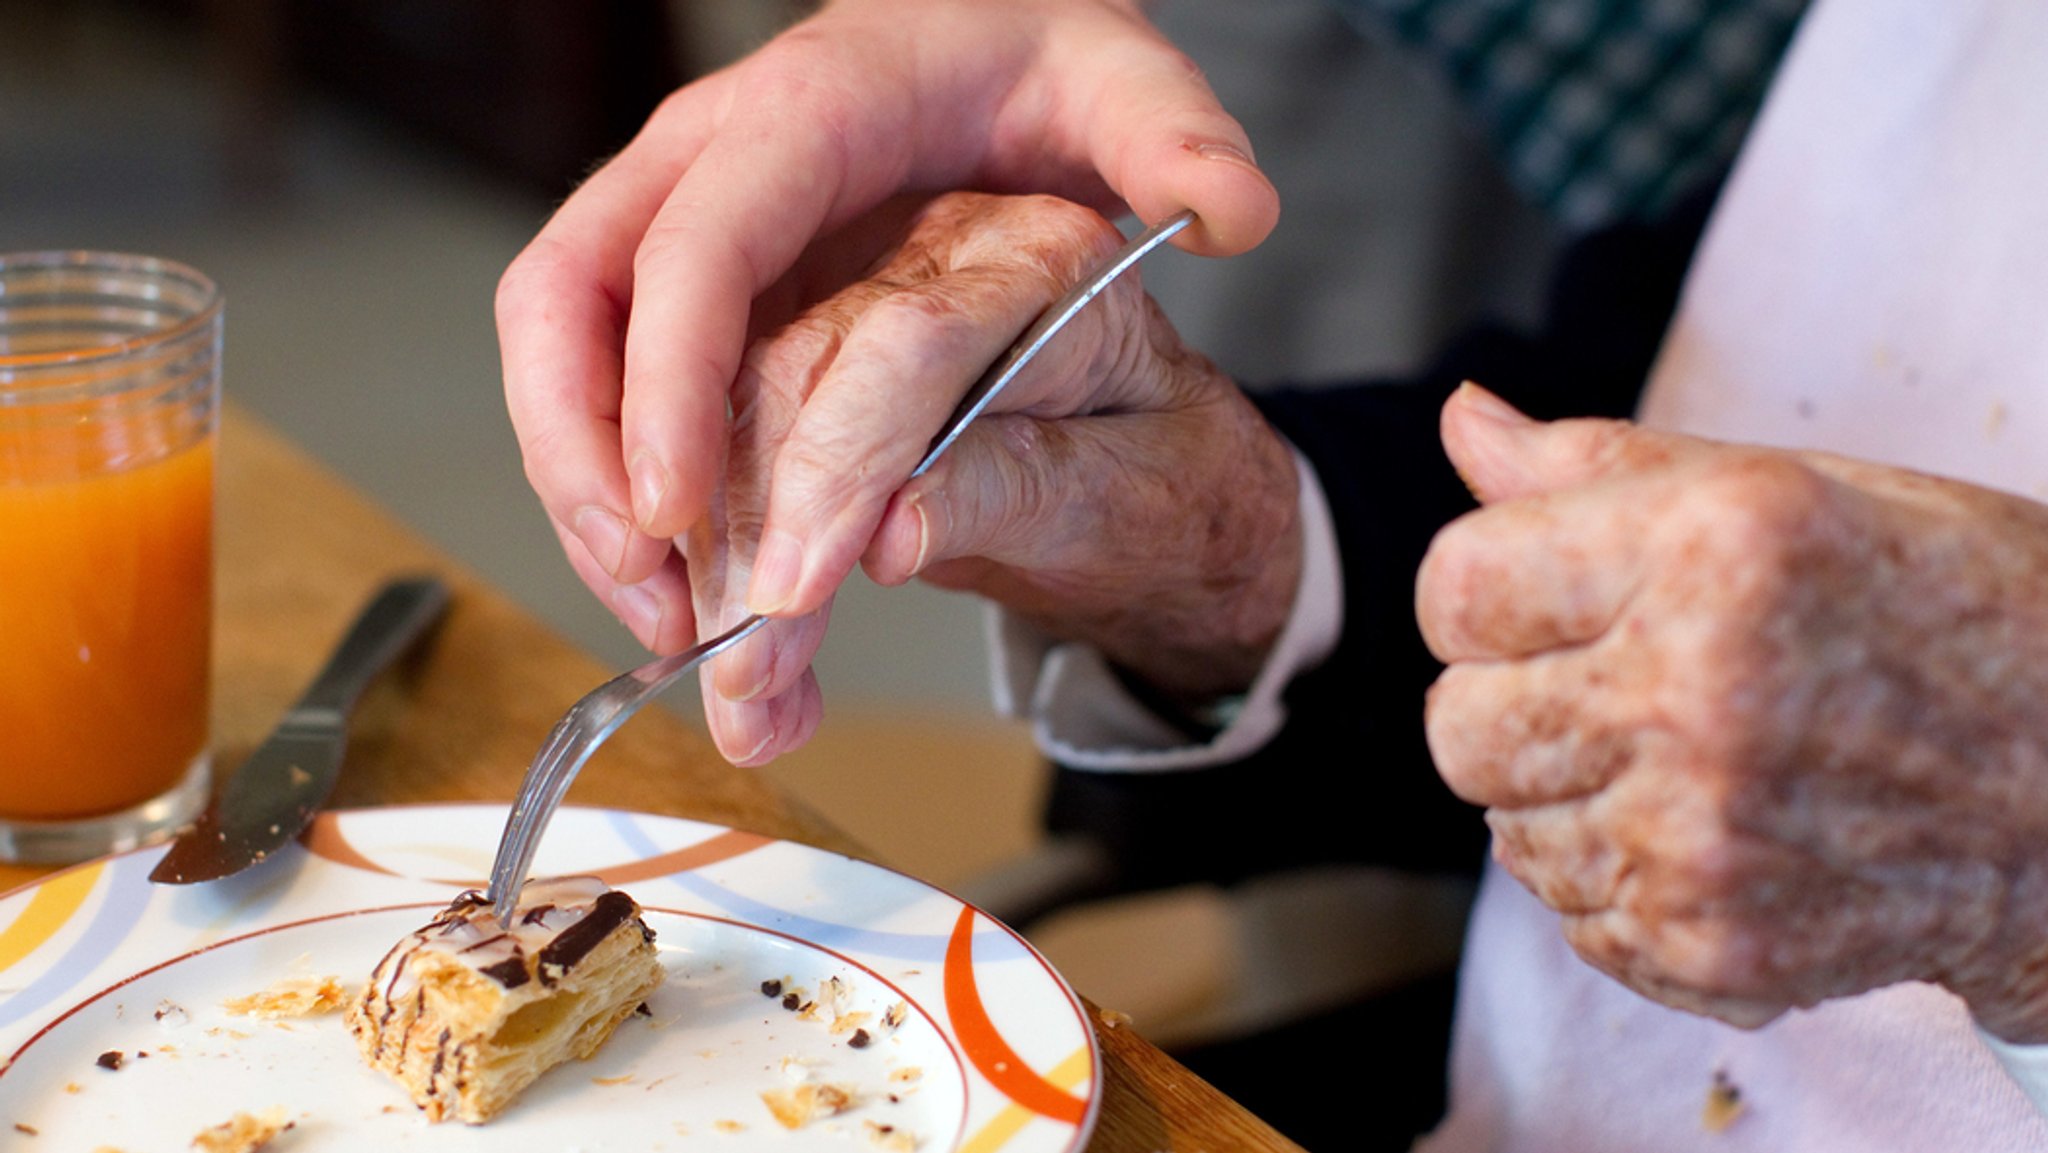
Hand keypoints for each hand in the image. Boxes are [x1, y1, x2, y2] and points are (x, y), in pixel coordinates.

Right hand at [497, 0, 1279, 662]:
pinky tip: (683, 580)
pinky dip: (622, 481)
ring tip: (666, 623)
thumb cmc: (1032, 58)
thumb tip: (1237, 212)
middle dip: (582, 458)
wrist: (979, 30)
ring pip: (563, 351)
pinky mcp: (679, 275)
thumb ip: (1174, 141)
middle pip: (569, 303)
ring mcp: (679, 216)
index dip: (665, 384)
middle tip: (652, 595)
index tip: (675, 509)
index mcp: (805, 115)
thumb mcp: (1116, 80)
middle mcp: (710, 158)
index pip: (694, 249)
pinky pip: (604, 377)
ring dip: (587, 491)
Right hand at [683, 192, 1300, 762]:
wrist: (1162, 484)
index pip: (905, 342)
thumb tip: (892, 528)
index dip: (834, 468)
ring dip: (707, 565)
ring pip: (722, 413)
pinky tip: (730, 654)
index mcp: (1042, 255)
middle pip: (785, 370)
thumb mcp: (1133, 495)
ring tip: (746, 699)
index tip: (792, 593)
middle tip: (748, 675)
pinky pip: (710, 444)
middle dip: (744, 538)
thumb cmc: (1172, 481)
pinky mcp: (803, 352)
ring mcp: (857, 291)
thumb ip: (1021, 489)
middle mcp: (934, 249)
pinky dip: (703, 559)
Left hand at [1416, 384, 2047, 1041]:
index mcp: (1708, 549)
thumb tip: (1462, 421)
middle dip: (1513, 704)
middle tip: (1623, 687)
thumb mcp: (1793, 491)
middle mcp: (1694, 697)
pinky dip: (1628, 884)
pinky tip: (1728, 837)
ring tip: (1697, 763)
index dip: (1489, 595)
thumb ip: (1601, 465)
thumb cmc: (1955, 608)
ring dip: (1572, 800)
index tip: (1552, 602)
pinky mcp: (1715, 948)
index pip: (1452, 589)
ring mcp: (1701, 839)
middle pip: (1456, 728)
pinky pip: (1576, 919)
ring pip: (1506, 833)